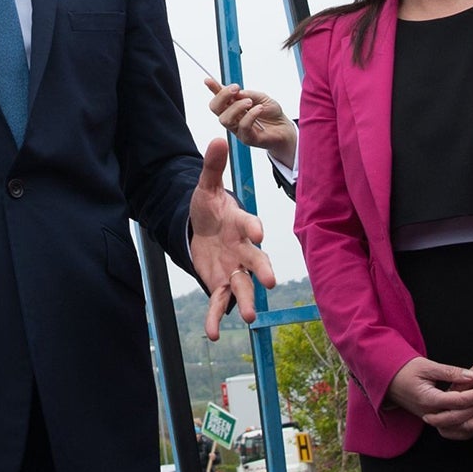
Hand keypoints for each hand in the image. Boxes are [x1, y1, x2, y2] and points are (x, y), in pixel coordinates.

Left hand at [192, 138, 276, 340]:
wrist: (203, 229)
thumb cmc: (210, 207)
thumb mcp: (205, 186)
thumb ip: (213, 166)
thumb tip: (217, 137)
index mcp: (241, 224)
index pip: (251, 225)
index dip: (254, 228)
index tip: (258, 232)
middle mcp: (242, 249)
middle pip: (255, 261)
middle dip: (262, 271)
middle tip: (269, 282)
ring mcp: (233, 269)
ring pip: (243, 287)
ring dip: (246, 302)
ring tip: (249, 318)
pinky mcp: (220, 283)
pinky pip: (220, 302)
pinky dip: (216, 317)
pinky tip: (212, 334)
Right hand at [203, 77, 297, 165]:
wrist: (285, 128)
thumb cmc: (272, 113)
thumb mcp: (262, 98)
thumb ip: (249, 94)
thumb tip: (237, 93)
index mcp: (233, 106)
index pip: (219, 97)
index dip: (212, 88)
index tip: (208, 80)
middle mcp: (232, 117)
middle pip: (215, 108)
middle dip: (222, 96)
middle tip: (236, 89)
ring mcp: (238, 129)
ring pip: (225, 119)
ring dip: (237, 106)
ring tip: (250, 102)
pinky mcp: (247, 138)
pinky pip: (243, 126)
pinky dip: (251, 115)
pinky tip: (259, 109)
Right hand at [386, 356, 472, 437]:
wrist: (387, 380)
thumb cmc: (405, 369)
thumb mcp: (426, 366)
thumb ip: (450, 372)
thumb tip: (472, 376)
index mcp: (428, 400)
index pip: (457, 402)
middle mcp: (431, 414)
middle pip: (460, 423)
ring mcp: (433, 420)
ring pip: (459, 432)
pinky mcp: (436, 420)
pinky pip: (456, 430)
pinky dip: (472, 429)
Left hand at [424, 359, 472, 438]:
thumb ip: (463, 382)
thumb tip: (450, 392)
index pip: (455, 416)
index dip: (440, 418)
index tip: (428, 416)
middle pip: (464, 428)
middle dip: (447, 428)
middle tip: (434, 424)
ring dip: (461, 431)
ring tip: (447, 427)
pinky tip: (469, 424)